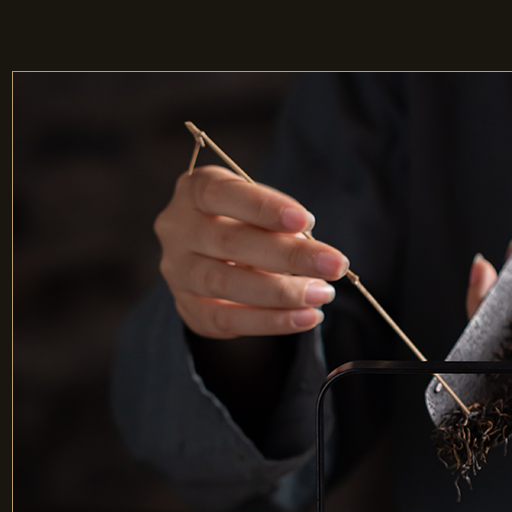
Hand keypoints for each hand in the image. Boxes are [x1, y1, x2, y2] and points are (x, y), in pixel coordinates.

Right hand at [154, 165, 349, 337]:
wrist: (214, 254)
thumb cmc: (246, 221)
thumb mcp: (260, 207)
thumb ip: (279, 221)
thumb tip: (311, 248)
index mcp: (193, 190)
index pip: (221, 194)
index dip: (264, 208)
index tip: (307, 222)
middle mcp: (176, 229)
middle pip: (229, 242)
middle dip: (289, 256)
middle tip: (334, 265)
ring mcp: (176, 271)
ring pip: (223, 284)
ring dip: (280, 293)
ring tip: (322, 294)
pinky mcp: (187, 306)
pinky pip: (225, 319)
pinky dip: (269, 322)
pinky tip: (305, 318)